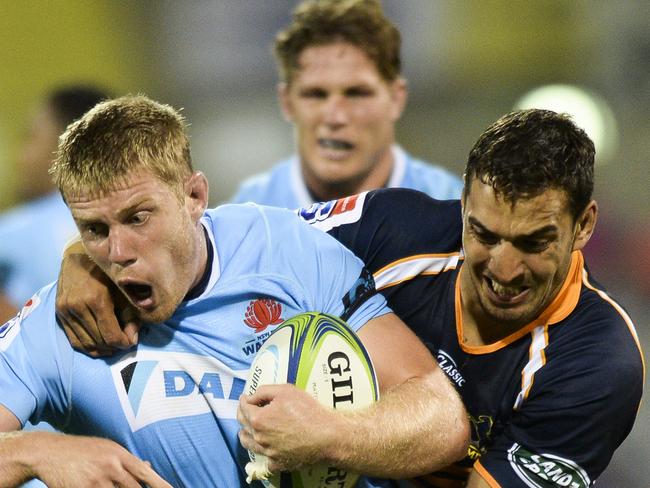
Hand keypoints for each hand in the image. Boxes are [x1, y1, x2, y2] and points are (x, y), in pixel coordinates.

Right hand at [27, 432, 171, 487]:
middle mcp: (112, 467)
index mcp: (120, 455)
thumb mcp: (108, 449)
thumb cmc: (82, 451)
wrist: (50, 452)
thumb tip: (148, 466)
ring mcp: (97, 480)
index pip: (145, 473)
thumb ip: (127, 460)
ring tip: (109, 485)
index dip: (160, 485)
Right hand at [55, 252, 140, 356]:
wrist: (79, 257)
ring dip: (101, 349)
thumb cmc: (107, 273)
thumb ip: (130, 316)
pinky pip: (73, 339)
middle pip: (98, 341)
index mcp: (97, 300)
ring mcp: (66, 311)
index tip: (131, 342)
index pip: (111, 335)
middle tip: (124, 343)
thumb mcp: (124, 291)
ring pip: (85, 343)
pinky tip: (99, 345)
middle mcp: (78, 307)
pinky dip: (87, 345)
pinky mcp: (59, 313)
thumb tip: (132, 339)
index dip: (124, 343)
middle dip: (114, 346)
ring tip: (113, 346)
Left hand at [237, 384, 335, 472]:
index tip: (245, 397)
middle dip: (242, 415)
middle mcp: (259, 438)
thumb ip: (263, 391)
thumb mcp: (286, 391)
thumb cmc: (308, 411)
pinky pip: (265, 459)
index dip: (244, 400)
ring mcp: (268, 453)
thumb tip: (250, 397)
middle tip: (245, 409)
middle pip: (244, 426)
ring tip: (246, 430)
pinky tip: (265, 446)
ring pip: (249, 444)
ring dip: (246, 434)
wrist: (326, 436)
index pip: (244, 408)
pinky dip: (263, 451)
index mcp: (259, 419)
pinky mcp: (278, 464)